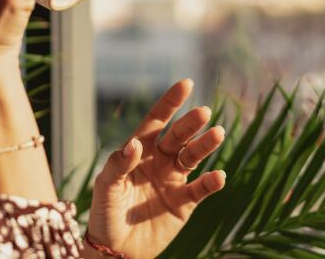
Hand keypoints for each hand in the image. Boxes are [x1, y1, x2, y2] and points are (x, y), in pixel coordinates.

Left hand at [86, 79, 225, 258]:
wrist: (115, 249)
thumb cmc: (105, 213)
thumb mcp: (105, 186)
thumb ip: (118, 164)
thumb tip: (134, 144)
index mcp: (139, 150)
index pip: (157, 120)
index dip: (170, 102)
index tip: (186, 83)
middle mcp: (159, 160)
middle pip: (178, 136)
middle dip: (190, 123)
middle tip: (203, 112)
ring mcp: (173, 180)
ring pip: (193, 157)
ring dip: (206, 145)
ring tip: (218, 133)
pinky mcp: (184, 203)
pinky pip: (201, 189)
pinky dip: (211, 182)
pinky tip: (219, 175)